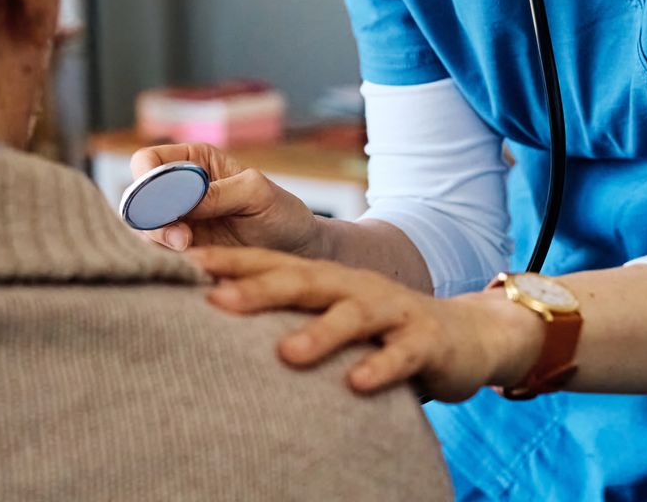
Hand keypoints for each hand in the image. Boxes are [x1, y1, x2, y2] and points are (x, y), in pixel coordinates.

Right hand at [126, 143, 322, 256]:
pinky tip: (191, 264)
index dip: (146, 177)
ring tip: (189, 249)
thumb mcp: (256, 192)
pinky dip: (167, 259)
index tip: (163, 199)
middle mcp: (177, 191)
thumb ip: (219, 192)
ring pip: (142, 230)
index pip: (149, 160)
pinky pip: (158, 255)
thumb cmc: (280, 213)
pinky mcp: (181, 253)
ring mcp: (176, 224)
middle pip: (137, 198)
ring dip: (159, 240)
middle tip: (182, 237)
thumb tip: (183, 201)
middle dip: (152, 217)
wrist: (296, 253)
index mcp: (193, 162)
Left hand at [188, 246, 542, 402]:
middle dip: (257, 288)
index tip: (180, 263)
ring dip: (319, 332)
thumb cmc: (381, 334)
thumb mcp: (333, 321)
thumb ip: (287, 323)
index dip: (228, 262)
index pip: (270, 264)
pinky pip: (402, 353)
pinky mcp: (426, 340)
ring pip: (352, 314)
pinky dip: (380, 367)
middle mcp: (354, 287)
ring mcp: (392, 310)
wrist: (467, 335)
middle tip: (214, 300)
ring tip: (286, 353)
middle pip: (302, 280)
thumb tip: (210, 336)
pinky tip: (357, 384)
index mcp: (326, 281)